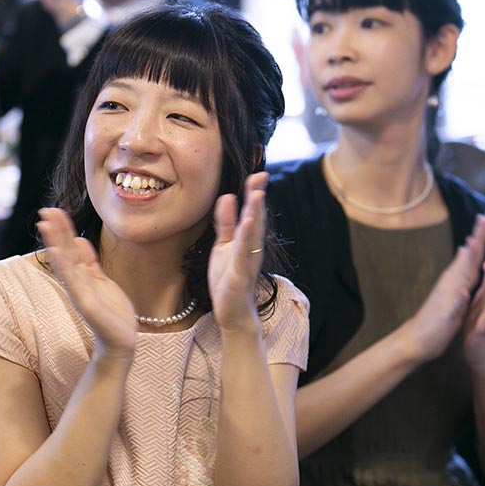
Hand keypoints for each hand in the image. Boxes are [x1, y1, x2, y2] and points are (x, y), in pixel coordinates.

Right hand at [36, 207, 136, 359]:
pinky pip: (75, 283)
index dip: (62, 230)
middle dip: (56, 231)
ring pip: (66, 264)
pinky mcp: (87, 305)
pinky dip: (67, 267)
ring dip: (55, 244)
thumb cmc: (112, 312)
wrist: (120, 340)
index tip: (52, 210)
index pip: (70, 248)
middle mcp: (78, 283)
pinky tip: (60, 252)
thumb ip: (90, 262)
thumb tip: (81, 239)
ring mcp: (81, 293)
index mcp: (83, 276)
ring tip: (45, 225)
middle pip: (65, 252)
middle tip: (45, 210)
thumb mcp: (101, 280)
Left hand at [208, 172, 268, 333]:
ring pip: (253, 234)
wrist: (232, 312)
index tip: (257, 173)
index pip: (253, 211)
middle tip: (260, 175)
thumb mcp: (224, 245)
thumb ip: (226, 222)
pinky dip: (246, 237)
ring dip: (255, 213)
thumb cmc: (229, 278)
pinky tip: (247, 223)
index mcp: (247, 240)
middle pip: (257, 218)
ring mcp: (247, 261)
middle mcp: (252, 248)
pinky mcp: (240, 274)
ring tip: (256, 194)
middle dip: (258, 197)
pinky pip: (243, 253)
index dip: (254, 192)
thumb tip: (226, 196)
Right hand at [396, 213, 484, 363]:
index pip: (473, 253)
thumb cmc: (438, 314)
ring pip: (459, 276)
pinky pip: (453, 306)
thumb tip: (466, 249)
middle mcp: (452, 282)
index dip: (482, 235)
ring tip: (473, 244)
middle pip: (467, 257)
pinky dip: (458, 298)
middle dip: (478, 238)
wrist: (418, 338)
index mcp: (458, 278)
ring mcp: (448, 297)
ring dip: (466, 262)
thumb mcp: (454, 288)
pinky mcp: (446, 315)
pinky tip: (463, 292)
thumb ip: (461, 270)